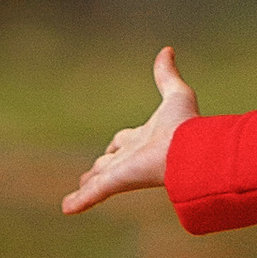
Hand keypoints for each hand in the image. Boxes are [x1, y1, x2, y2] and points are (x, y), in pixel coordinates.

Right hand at [61, 46, 198, 212]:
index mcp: (145, 139)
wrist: (189, 149)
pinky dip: (79, 200)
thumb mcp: (175, 94)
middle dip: (101, 167)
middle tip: (89, 174)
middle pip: (112, 163)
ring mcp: (123, 171)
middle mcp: (133, 157)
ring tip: (77, 194)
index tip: (114, 144)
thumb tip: (167, 49)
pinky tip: (67, 208)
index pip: (126, 141)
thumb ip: (167, 75)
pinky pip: (93, 193)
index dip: (119, 142)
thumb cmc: (186, 124)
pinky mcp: (117, 182)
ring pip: (100, 180)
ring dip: (88, 186)